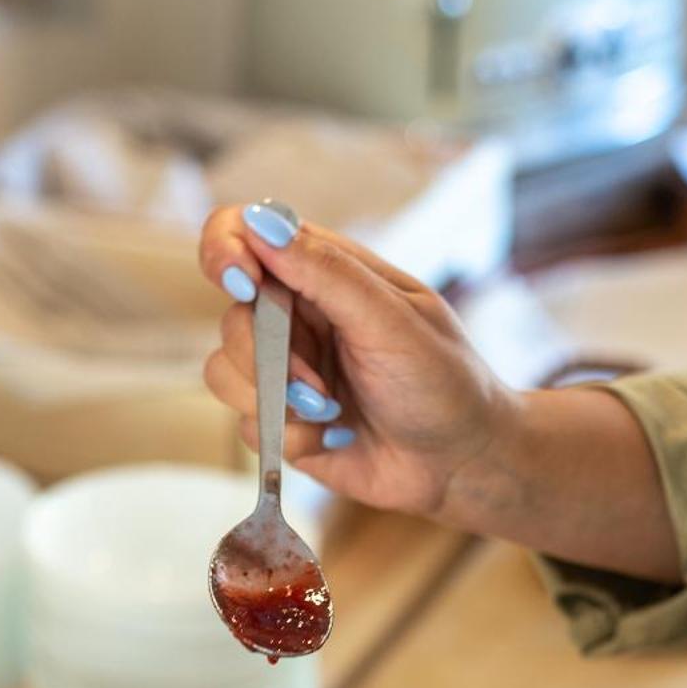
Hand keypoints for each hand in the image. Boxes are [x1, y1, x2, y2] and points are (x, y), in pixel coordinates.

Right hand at [199, 200, 519, 524]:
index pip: (244, 233)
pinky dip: (289, 438)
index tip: (242, 282)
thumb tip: (262, 224)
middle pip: (231, 317)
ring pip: (225, 373)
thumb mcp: (391, 320)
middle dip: (265, 357)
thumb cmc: (444, 381)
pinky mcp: (282, 423)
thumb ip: (327, 272)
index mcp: (323, 272)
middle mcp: (296, 316)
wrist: (461, 463)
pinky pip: (246, 425)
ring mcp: (285, 371)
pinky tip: (335, 438)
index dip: (225, 251)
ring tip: (332, 413)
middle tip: (316, 386)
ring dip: (276, 402)